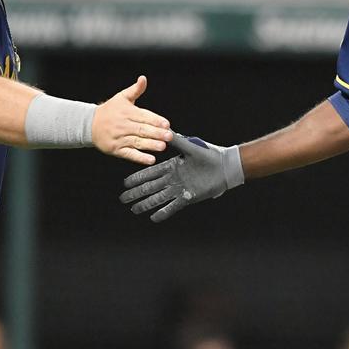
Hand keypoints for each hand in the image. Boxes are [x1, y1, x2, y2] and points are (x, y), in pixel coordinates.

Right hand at [91, 76, 172, 164]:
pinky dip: (140, 157)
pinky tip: (150, 159)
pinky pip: (129, 154)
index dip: (155, 120)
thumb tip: (143, 79)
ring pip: (137, 142)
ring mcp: (119, 138)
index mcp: (127, 112)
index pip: (143, 116)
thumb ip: (135, 90)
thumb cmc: (108, 111)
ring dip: (150, 145)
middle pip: (142, 130)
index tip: (166, 124)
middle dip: (156, 133)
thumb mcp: (121, 97)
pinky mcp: (116, 149)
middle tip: (169, 136)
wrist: (88, 124)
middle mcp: (123, 125)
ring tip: (162, 146)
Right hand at [119, 134, 244, 221]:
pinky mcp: (188, 197)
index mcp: (172, 166)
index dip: (138, 178)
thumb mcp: (190, 147)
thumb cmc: (210, 155)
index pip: (150, 173)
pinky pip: (173, 206)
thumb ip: (177, 141)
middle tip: (124, 198)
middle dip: (137, 193)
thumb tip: (164, 131)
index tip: (125, 183)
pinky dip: (163, 212)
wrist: (225, 167)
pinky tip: (153, 217)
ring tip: (134, 209)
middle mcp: (173, 179)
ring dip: (146, 204)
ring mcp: (180, 188)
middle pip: (151, 187)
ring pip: (159, 198)